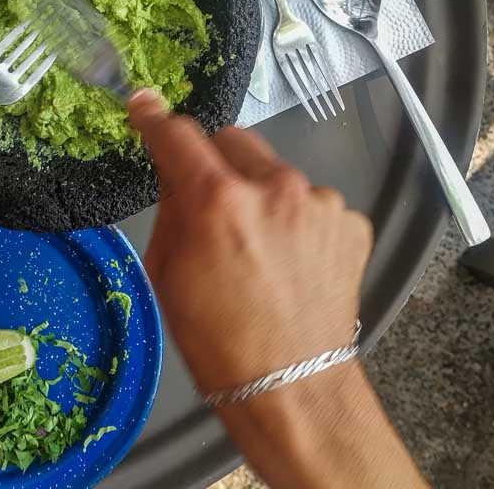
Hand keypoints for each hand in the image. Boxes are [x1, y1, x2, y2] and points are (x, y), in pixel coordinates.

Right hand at [127, 89, 370, 395]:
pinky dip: (295, 221)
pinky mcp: (350, 222)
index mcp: (216, 198)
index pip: (177, 133)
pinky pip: (309, 203)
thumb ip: (172, 208)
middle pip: (231, 140)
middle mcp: (273, 186)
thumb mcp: (166, 271)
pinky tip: (291, 261)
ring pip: (274, 172)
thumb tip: (176, 173)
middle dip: (214, 162)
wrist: (291, 386)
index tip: (143, 106)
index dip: (153, 118)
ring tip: (259, 247)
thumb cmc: (214, 338)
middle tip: (210, 204)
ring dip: (259, 194)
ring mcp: (319, 202)